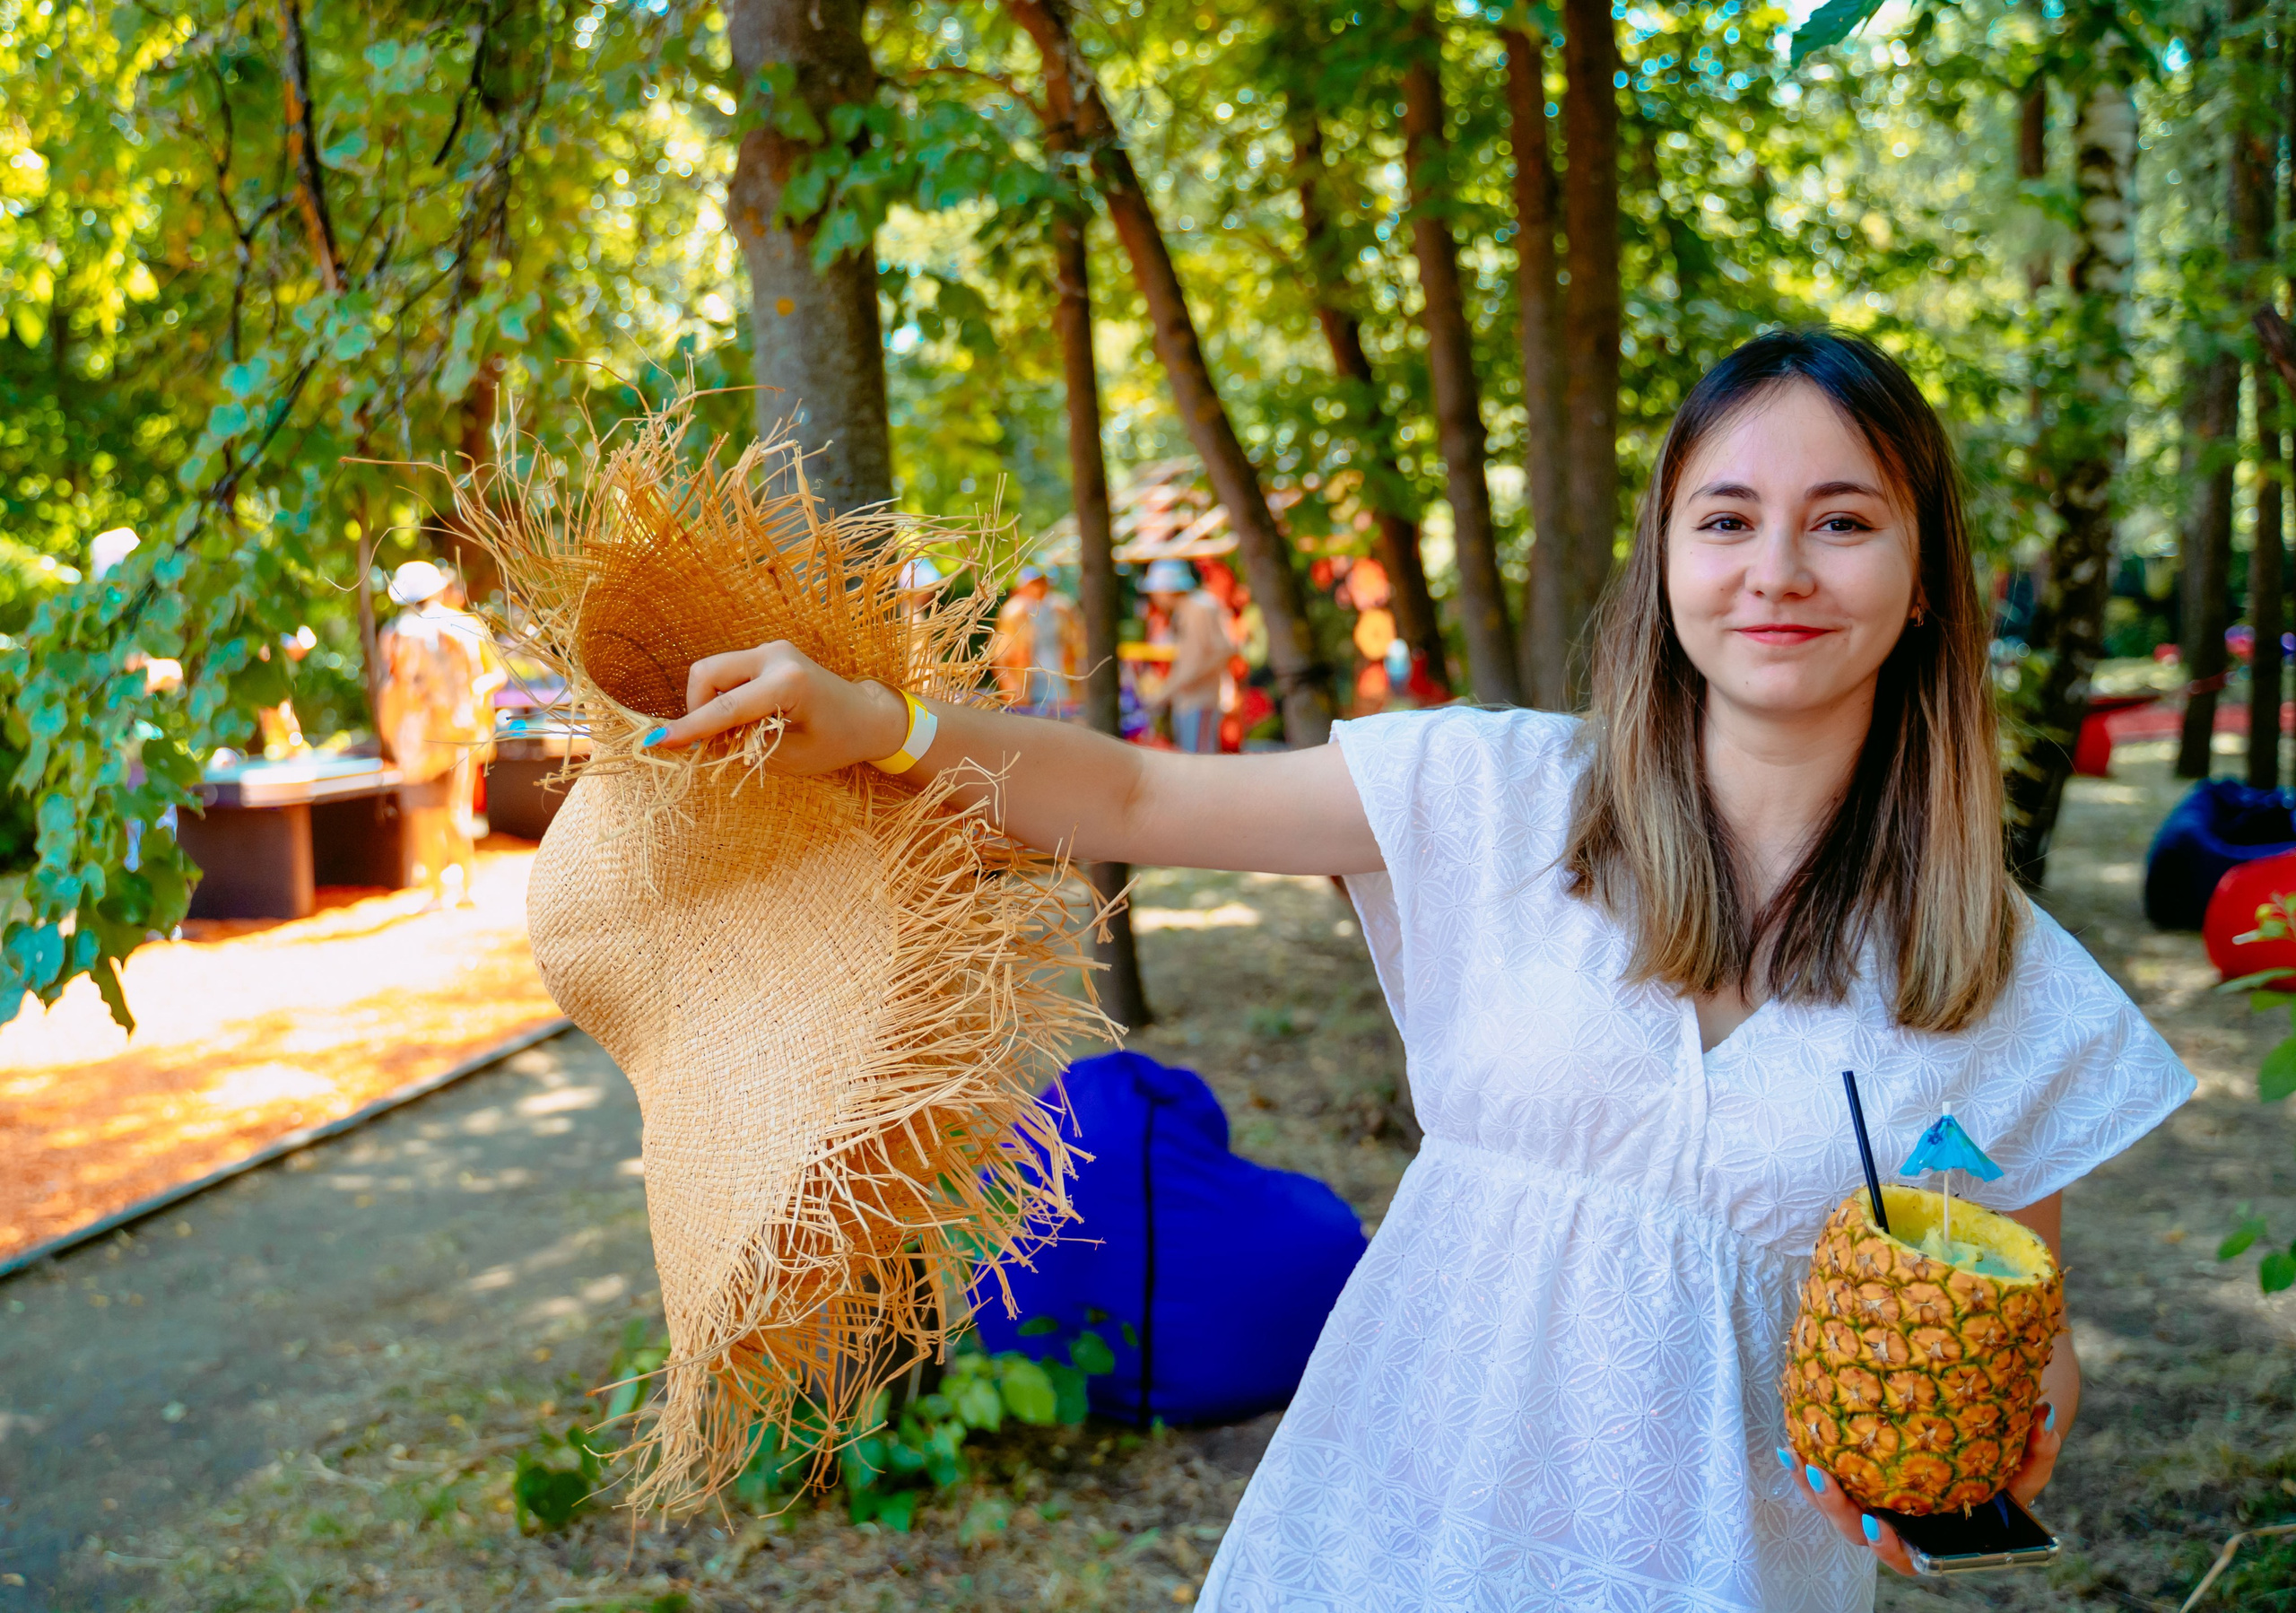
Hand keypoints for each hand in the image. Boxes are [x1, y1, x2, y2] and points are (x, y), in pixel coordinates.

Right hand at [643, 640, 908, 773]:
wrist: (867, 715)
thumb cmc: (837, 741)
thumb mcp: (791, 759)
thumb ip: (744, 749)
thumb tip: (702, 743)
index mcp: (789, 682)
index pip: (727, 707)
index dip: (691, 727)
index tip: (658, 742)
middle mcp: (776, 656)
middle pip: (707, 674)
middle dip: (696, 709)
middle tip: (710, 744)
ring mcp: (771, 650)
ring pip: (712, 673)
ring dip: (710, 706)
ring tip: (733, 736)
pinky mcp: (767, 654)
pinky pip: (727, 674)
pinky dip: (723, 699)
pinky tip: (742, 722)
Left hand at [1779, 1403, 2058, 1577]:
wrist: (1979, 1428)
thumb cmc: (2002, 1456)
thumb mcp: (2026, 1463)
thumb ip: (2038, 1452)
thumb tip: (2045, 1420)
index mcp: (1940, 1537)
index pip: (1912, 1557)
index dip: (1889, 1546)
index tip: (1874, 1523)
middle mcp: (1903, 1525)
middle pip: (1859, 1533)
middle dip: (1835, 1510)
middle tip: (1822, 1480)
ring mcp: (1874, 1502)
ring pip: (1835, 1508)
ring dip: (1813, 1488)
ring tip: (1801, 1459)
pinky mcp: (1855, 1478)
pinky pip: (1827, 1476)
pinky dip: (1808, 1462)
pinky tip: (1792, 1440)